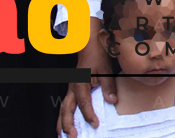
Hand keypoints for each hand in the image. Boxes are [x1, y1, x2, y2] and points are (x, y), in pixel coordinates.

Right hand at [57, 17, 114, 136]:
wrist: (89, 46)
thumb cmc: (98, 56)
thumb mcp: (106, 70)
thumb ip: (108, 86)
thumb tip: (112, 101)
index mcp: (80, 83)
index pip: (84, 103)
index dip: (89, 114)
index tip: (95, 124)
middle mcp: (72, 88)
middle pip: (67, 109)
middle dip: (68, 124)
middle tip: (73, 136)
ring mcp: (70, 89)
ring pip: (62, 109)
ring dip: (62, 123)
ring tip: (63, 136)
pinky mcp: (71, 90)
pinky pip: (65, 106)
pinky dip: (63, 117)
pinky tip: (64, 126)